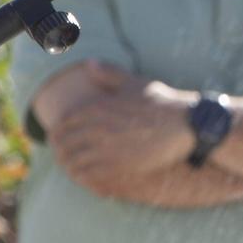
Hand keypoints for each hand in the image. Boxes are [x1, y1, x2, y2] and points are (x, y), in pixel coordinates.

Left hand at [48, 61, 196, 192]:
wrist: (185, 125)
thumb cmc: (162, 102)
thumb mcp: (135, 83)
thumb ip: (110, 74)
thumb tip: (90, 64)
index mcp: (97, 108)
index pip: (64, 123)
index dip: (57, 132)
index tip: (58, 138)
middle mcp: (97, 128)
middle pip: (64, 144)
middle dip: (59, 151)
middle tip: (61, 156)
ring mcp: (106, 149)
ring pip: (73, 162)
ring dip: (69, 167)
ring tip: (72, 170)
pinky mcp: (117, 166)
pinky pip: (89, 176)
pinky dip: (83, 178)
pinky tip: (87, 179)